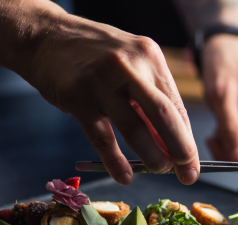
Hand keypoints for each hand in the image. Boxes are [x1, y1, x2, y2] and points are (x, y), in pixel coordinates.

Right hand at [26, 15, 199, 184]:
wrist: (45, 36)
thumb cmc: (94, 56)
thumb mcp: (130, 64)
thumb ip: (147, 100)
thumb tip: (168, 144)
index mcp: (149, 56)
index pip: (176, 105)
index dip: (187, 139)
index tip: (192, 163)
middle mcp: (130, 65)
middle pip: (164, 116)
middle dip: (181, 150)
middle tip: (187, 174)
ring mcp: (102, 80)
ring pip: (135, 129)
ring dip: (152, 157)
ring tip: (159, 171)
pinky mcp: (77, 97)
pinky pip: (102, 137)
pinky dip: (116, 161)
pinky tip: (125, 176)